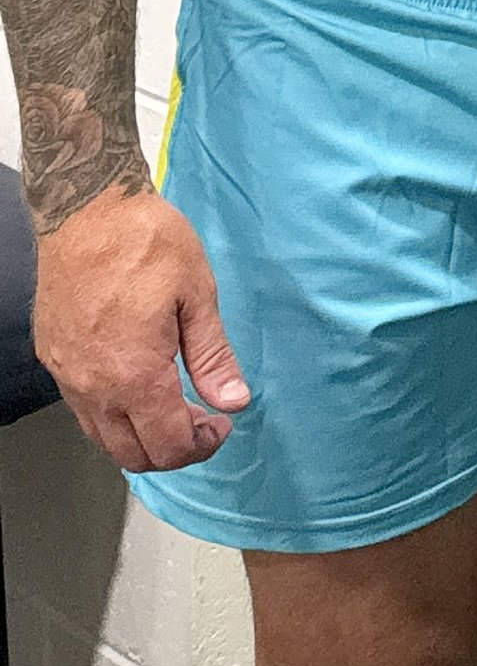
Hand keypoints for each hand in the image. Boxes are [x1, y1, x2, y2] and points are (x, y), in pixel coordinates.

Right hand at [32, 185, 250, 470]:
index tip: (222, 422)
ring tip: (177, 406)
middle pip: (132, 454)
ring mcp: (68, 375)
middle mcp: (93, 386)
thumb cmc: (146, 242)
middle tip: (204, 419)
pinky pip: (83, 410)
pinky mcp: (54, 359)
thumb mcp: (198, 294)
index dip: (201, 445)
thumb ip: (213, 356)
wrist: (88, 212)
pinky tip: (141, 387)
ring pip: (103, 438)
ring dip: (142, 436)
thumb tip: (233, 400)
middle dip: (174, 449)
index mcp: (134, 374)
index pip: (167, 445)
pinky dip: (115, 416)